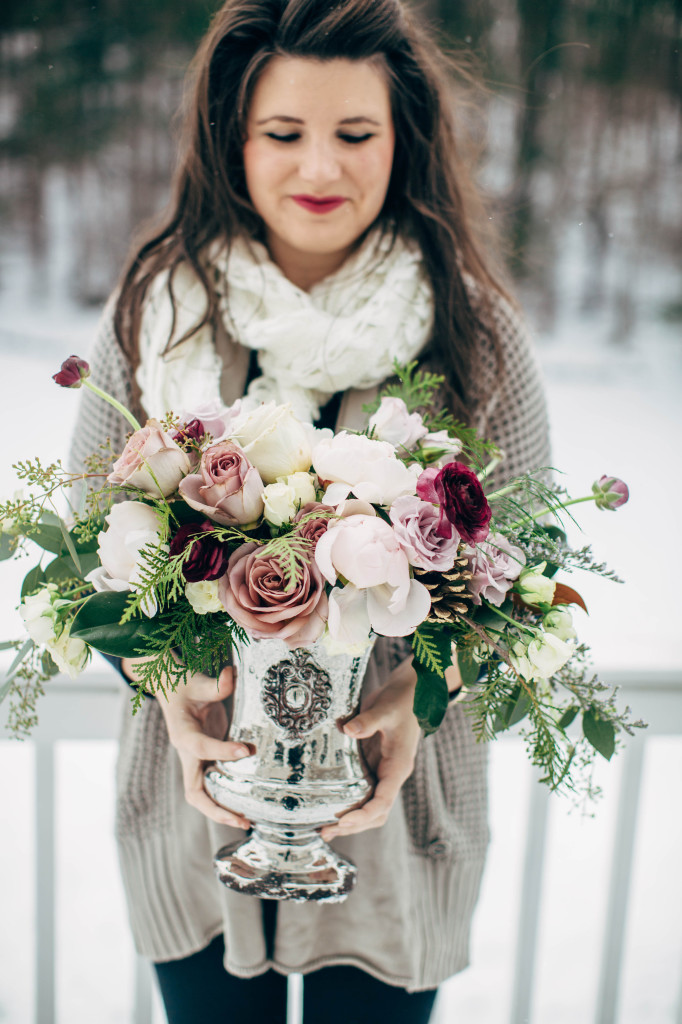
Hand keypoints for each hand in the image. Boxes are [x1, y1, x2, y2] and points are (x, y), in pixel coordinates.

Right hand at [121, 659, 251, 828]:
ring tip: (248, 821)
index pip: (201, 747)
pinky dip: (225, 798)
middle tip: (243, 819)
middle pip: (194, 791)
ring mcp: (195, 761)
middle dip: (216, 809)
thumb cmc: (184, 686)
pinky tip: (246, 804)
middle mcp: (186, 753)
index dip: (222, 751)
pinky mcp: (204, 761)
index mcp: (182, 734)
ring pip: (202, 795)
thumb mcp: (196, 681)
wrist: (172, 690)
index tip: (246, 750)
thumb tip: (231, 676)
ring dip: (222, 810)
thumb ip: (215, 684)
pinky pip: (212, 785)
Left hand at [320, 659, 420, 840]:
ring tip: (323, 827)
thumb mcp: (386, 709)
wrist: (409, 692)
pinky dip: (346, 801)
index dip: (364, 815)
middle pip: (375, 813)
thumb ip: (368, 720)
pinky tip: (327, 804)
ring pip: (367, 806)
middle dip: (353, 825)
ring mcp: (381, 771)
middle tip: (326, 830)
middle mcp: (390, 774)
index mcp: (398, 767)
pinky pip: (360, 790)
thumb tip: (347, 730)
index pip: (383, 801)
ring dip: (348, 818)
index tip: (344, 822)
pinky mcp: (371, 764)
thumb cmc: (402, 701)